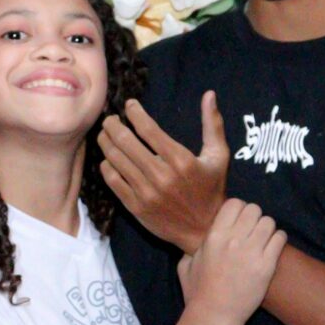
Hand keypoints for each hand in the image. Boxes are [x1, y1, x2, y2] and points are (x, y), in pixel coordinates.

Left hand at [99, 92, 229, 253]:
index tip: (129, 105)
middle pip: (126, 142)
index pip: (148, 129)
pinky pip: (113, 181)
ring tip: (105, 134)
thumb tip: (209, 94)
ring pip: (116, 160)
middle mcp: (161, 176)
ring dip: (106, 142)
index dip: (134, 113)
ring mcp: (146, 193)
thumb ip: (213, 124)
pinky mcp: (136, 207)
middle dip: (113, 125)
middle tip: (110, 118)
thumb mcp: (219, 156)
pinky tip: (108, 158)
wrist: (204, 230)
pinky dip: (106, 165)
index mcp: (181, 160)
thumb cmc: (212, 189)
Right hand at [176, 199, 286, 324]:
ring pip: (269, 222)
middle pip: (254, 209)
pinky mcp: (266, 266)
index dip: (238, 210)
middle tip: (252, 231)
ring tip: (263, 240)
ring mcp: (251, 252)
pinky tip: (271, 249)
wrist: (214, 316)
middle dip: (254, 218)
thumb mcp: (186, 263)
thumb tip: (201, 236)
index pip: (234, 204)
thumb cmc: (197, 292)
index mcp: (213, 236)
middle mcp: (233, 240)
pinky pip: (280, 238)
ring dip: (267, 229)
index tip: (238, 221)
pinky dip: (277, 240)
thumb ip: (195, 245)